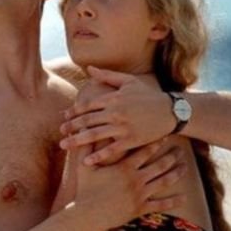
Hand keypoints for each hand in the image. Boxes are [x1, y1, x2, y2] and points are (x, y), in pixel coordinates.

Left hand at [60, 66, 175, 165]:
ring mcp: (123, 127)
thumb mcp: (129, 81)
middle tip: (60, 132)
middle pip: (87, 120)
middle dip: (71, 126)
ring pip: (94, 135)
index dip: (74, 111)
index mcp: (114, 98)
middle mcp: (116, 112)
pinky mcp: (131, 140)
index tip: (64, 116)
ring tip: (64, 146)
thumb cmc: (148, 95)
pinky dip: (98, 156)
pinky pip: (111, 150)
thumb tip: (89, 68)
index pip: (88, 105)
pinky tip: (86, 162)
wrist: (171, 111)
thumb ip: (107, 75)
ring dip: (77, 141)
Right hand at [73, 143, 186, 230]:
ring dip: (176, 173)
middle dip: (172, 156)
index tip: (166, 135)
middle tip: (181, 149)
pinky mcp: (140, 209)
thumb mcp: (83, 166)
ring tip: (185, 166)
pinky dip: (173, 201)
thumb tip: (81, 130)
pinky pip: (160, 204)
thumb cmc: (84, 189)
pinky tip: (184, 197)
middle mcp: (136, 179)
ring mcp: (140, 195)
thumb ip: (86, 147)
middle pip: (159, 164)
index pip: (145, 151)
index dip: (156, 142)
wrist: (87, 215)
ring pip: (163, 182)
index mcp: (124, 167)